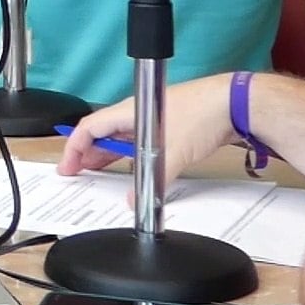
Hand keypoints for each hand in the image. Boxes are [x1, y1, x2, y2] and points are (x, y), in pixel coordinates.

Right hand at [56, 73, 236, 192]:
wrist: (236, 103)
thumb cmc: (202, 114)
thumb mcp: (173, 152)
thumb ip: (152, 180)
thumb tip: (135, 201)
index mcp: (129, 112)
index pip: (89, 128)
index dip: (74, 148)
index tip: (67, 167)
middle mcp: (137, 112)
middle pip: (101, 132)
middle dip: (87, 153)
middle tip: (78, 172)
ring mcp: (153, 117)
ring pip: (121, 136)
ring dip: (108, 153)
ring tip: (98, 170)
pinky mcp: (169, 123)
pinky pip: (139, 140)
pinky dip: (129, 153)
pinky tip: (133, 165)